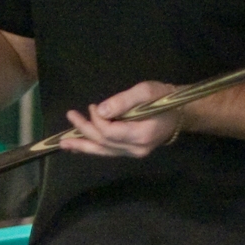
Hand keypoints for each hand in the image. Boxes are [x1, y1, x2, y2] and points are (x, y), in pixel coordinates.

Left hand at [59, 81, 180, 157]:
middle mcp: (137, 149)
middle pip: (104, 143)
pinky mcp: (132, 152)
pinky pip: (109, 152)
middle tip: (70, 116)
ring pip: (104, 151)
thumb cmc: (164, 98)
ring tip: (64, 143)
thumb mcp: (146, 91)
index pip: (110, 132)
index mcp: (142, 134)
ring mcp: (135, 153)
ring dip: (84, 145)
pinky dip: (93, 148)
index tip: (92, 106)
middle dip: (84, 130)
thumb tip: (100, 110)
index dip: (97, 120)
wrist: (180, 113)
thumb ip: (123, 101)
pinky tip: (80, 147)